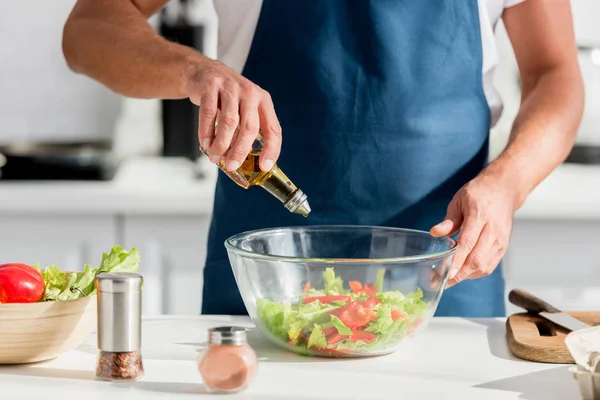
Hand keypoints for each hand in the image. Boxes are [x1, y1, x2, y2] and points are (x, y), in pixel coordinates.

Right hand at [186, 59, 281, 171]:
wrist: (205, 71)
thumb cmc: (228, 97)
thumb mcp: (245, 108)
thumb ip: (248, 130)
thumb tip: (246, 162)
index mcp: (263, 101)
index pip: (273, 129)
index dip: (271, 149)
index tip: (265, 166)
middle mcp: (250, 93)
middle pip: (250, 127)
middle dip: (241, 150)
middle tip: (232, 165)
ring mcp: (230, 88)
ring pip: (230, 122)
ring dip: (222, 144)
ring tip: (215, 157)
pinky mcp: (211, 86)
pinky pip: (209, 113)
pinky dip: (207, 131)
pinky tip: (205, 144)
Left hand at [429, 170, 518, 287]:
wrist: (504, 190)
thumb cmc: (479, 194)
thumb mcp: (459, 201)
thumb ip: (449, 220)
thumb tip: (435, 233)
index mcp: (480, 215)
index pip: (468, 242)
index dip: (457, 260)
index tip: (447, 273)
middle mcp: (493, 230)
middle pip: (478, 259)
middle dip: (460, 274)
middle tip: (442, 282)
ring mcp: (501, 240)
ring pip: (485, 266)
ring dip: (467, 275)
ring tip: (450, 278)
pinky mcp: (504, 246)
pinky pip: (490, 265)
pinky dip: (476, 272)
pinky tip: (463, 272)